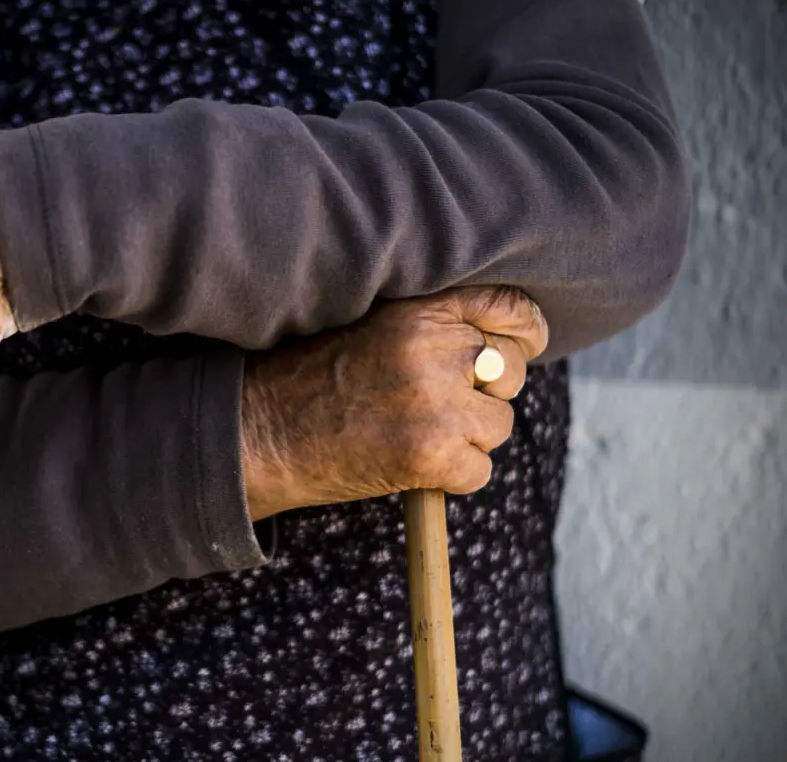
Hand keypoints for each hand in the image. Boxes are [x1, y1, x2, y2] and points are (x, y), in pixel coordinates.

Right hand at [240, 286, 547, 520]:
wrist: (262, 433)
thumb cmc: (311, 380)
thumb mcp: (372, 326)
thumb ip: (433, 325)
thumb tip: (501, 345)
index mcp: (419, 310)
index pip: (510, 309)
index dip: (524, 332)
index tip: (519, 348)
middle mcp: (433, 349)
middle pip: (510, 371)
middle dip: (486, 393)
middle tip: (437, 406)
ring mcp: (436, 403)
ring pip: (498, 424)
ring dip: (467, 438)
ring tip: (411, 433)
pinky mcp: (432, 454)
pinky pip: (479, 471)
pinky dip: (451, 477)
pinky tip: (409, 465)